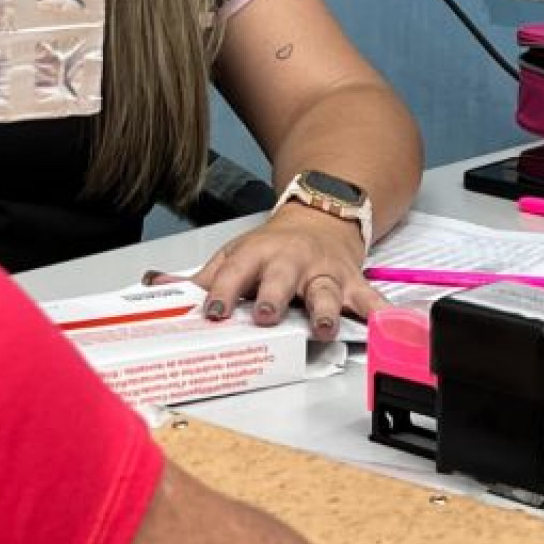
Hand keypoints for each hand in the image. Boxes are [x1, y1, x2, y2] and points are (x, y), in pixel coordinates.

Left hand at [190, 204, 383, 341]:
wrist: (321, 215)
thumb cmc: (274, 246)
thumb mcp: (236, 255)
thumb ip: (202, 278)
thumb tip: (154, 286)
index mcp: (257, 255)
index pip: (234, 272)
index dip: (222, 291)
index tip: (213, 312)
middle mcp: (290, 262)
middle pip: (280, 279)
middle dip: (273, 296)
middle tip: (265, 314)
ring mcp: (322, 273)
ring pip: (324, 291)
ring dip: (324, 309)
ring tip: (322, 328)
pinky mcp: (350, 282)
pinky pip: (368, 299)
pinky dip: (380, 313)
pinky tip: (388, 324)